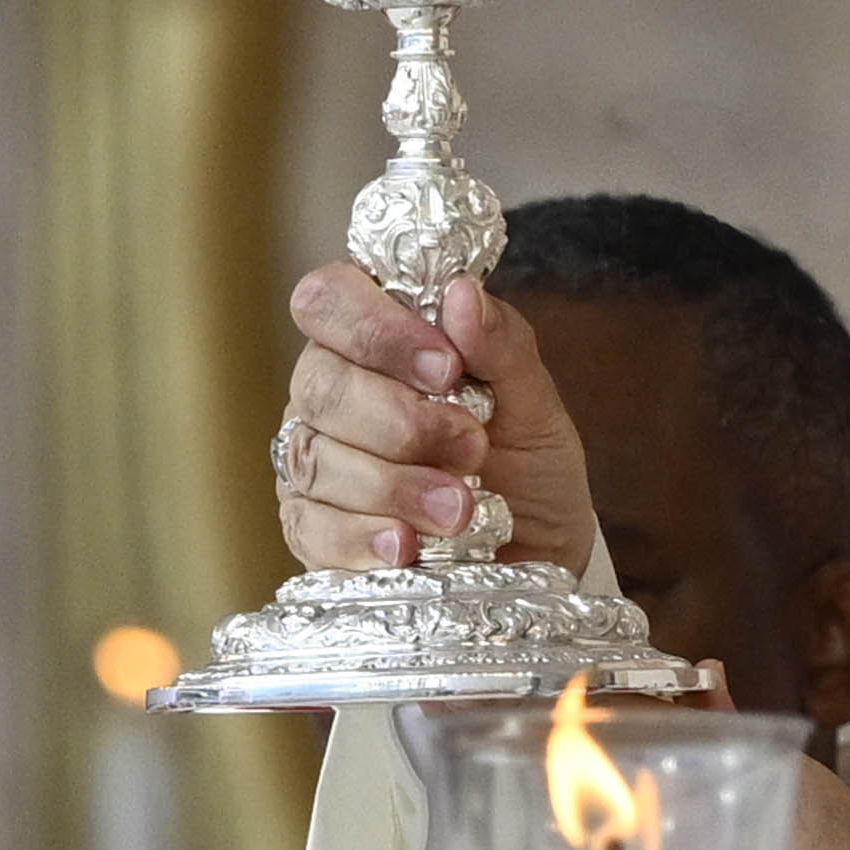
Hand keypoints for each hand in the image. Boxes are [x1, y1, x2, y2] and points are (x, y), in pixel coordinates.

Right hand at [273, 264, 606, 587]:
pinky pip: (313, 529)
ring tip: (460, 509)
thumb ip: (502, 347)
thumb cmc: (527, 468)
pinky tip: (406, 546)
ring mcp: (314, 464)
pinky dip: (364, 538)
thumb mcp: (535, 406)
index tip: (447, 367)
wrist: (538, 555)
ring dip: (395, 486)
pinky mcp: (311, 531)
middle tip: (471, 447)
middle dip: (401, 421)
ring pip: (316, 460)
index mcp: (374, 342)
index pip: (329, 300)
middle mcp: (330, 395)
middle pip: (321, 386)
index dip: (377, 328)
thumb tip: (462, 294)